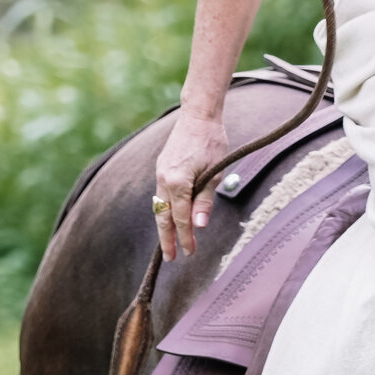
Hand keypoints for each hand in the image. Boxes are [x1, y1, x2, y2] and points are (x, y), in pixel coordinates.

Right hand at [151, 112, 227, 261]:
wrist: (198, 116)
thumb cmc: (211, 142)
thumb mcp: (215, 174)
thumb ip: (204, 201)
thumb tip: (198, 226)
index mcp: (177, 182)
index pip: (180, 218)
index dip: (185, 238)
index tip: (189, 253)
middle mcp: (163, 179)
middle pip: (163, 217)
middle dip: (166, 239)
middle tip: (170, 258)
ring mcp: (159, 173)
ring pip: (159, 207)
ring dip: (164, 226)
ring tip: (169, 243)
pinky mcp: (161, 168)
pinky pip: (160, 195)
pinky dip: (164, 210)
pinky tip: (170, 218)